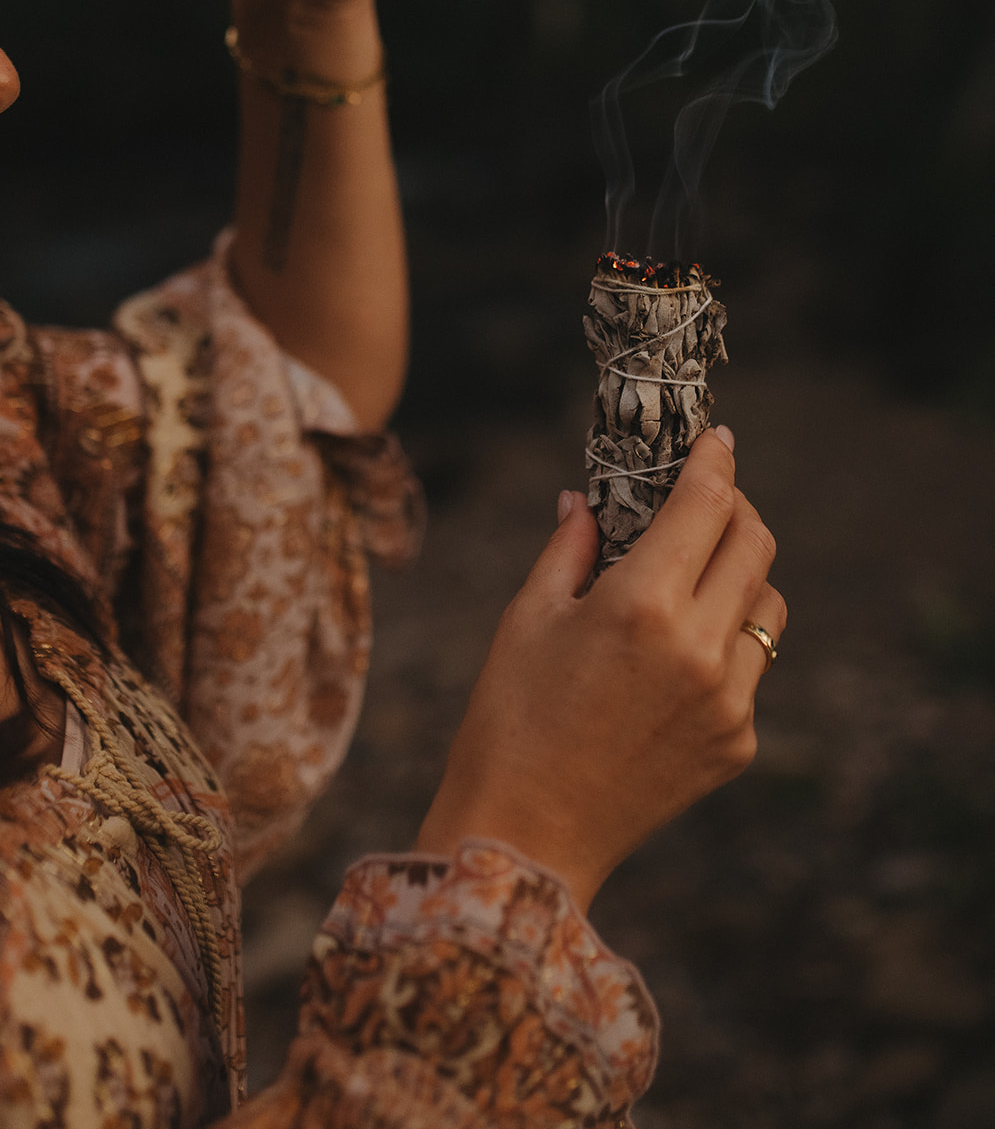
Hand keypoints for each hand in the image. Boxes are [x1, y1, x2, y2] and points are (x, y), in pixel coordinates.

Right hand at [416, 427, 784, 912]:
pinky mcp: (736, 743)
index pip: (706, 504)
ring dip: (740, 575)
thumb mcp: (528, 617)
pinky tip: (677, 655)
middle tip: (706, 501)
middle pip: (756, 544)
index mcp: (642, 602)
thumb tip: (584, 500)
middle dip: (735, 508)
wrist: (526, 837)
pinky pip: (751, 668)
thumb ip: (569, 547)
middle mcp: (699, 646)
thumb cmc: (510, 717)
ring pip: (767, 605)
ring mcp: (728, 700)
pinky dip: (726, 643)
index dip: (716, 461)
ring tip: (693, 578)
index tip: (716, 440)